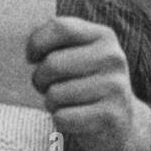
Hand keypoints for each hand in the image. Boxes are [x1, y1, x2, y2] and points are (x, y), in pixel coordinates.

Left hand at [26, 17, 150, 150]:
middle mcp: (112, 58)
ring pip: (55, 94)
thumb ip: (57, 42)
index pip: (60, 27)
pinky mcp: (110, 115)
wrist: (122, 123)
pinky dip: (60, 121)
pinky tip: (72, 118)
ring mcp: (114, 87)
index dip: (36, 43)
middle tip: (45, 87)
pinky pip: (63, 117)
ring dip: (50, 103)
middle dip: (39, 79)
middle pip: (53, 64)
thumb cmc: (88, 85)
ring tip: (63, 103)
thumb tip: (28, 42)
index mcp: (103, 36)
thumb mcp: (80, 56)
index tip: (32, 58)